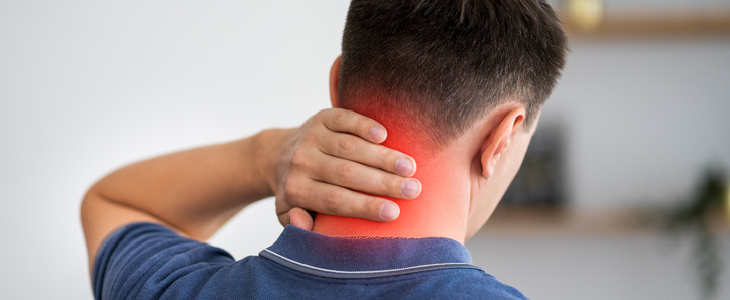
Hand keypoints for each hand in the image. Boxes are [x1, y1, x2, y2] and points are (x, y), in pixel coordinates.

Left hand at [265, 108, 420, 229]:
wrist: (277, 155)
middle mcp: (302, 162)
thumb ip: (298, 226)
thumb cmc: (298, 192)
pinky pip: (343, 119)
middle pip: (346, 173)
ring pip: (349, 147)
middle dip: (383, 182)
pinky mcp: (321, 118)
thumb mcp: (289, 215)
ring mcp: (311, 137)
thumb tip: (303, 220)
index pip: (335, 201)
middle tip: (413, 189)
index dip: (365, 206)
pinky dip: (363, 125)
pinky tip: (385, 134)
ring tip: (410, 167)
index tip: (395, 213)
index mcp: (297, 191)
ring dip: (382, 156)